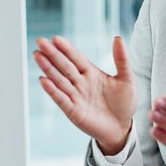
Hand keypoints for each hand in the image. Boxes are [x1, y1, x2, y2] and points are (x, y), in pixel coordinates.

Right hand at [33, 36, 135, 153]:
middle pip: (64, 66)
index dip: (67, 48)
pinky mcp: (74, 111)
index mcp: (92, 73)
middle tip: (40, 41)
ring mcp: (76, 97)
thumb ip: (121, 59)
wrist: (122, 127)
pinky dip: (52, 90)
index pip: (76, 58)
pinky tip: (43, 80)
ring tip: (38, 56)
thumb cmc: (124, 103)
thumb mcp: (127, 78)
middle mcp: (81, 83)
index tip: (56, 38)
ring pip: (59, 80)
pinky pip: (61, 99)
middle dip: (52, 54)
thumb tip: (117, 38)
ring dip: (48, 68)